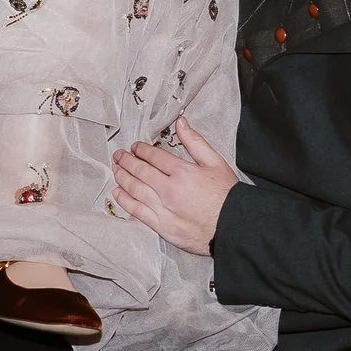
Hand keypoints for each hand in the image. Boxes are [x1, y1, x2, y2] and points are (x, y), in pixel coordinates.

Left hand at [111, 117, 237, 254]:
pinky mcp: (161, 226)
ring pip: (135, 190)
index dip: (141, 150)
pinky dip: (124, 201)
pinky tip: (118, 193)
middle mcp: (169, 190)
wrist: (234, 228)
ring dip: (122, 177)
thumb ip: (195, 142)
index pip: (153, 156)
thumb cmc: (227, 197)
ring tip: (116, 169)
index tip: (135, 147)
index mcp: (182, 172)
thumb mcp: (215, 162)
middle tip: (119, 155)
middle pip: (140, 171)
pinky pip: (137, 211)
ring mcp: (163, 209)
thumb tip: (180, 123)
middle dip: (126, 161)